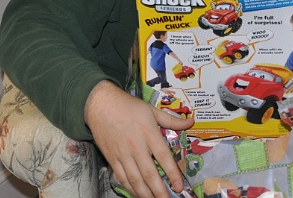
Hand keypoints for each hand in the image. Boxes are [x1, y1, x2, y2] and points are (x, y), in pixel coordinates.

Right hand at [85, 81, 193, 196]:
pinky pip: (121, 177)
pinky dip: (130, 188)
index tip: (179, 186)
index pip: (163, 156)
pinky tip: (137, 194)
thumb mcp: (152, 110)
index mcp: (148, 133)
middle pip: (149, 173)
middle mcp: (136, 146)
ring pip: (135, 179)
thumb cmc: (128, 106)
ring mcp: (122, 154)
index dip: (172, 173)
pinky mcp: (111, 158)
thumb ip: (172, 120)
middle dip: (159, 190)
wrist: (101, 104)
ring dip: (145, 193)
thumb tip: (191, 122)